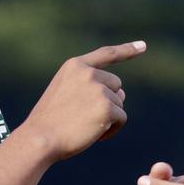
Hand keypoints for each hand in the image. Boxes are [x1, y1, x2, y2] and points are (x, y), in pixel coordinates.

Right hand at [19, 41, 146, 160]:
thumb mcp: (65, 94)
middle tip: (87, 118)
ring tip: (86, 127)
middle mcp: (88, 73)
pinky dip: (112, 129)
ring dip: (108, 117)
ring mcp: (98, 89)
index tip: (143, 46)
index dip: (127, 50)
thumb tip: (122, 93)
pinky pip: (121, 118)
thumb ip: (91, 88)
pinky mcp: (107, 107)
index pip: (106, 54)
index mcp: (75, 66)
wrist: (40, 138)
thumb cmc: (50, 121)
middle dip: (108, 101)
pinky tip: (95, 135)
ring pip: (119, 103)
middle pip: (116, 85)